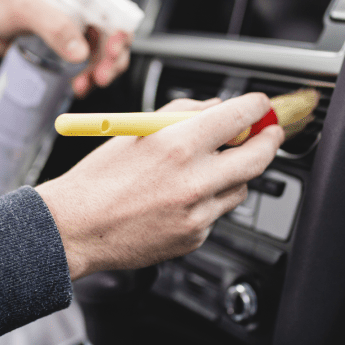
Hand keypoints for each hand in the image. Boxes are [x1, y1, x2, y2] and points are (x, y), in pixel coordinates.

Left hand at [0, 0, 130, 97]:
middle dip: (111, 60)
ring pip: (97, 57)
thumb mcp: (24, 6)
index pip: (112, 12)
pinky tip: (77, 86)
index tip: (112, 51)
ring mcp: (69, 33)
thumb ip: (54, 26)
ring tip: (84, 86)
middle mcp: (78, 12)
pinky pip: (80, 67)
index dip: (119, 33)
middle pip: (111, 38)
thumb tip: (80, 52)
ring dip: (98, 73)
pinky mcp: (58, 52)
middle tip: (101, 77)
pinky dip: (83, 78)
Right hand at [36, 93, 284, 279]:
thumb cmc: (99, 180)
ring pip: (240, 188)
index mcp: (177, 146)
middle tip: (269, 134)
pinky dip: (207, 202)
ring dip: (233, 174)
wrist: (76, 229)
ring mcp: (197, 214)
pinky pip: (216, 213)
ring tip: (203, 170)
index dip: (257, 108)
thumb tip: (216, 108)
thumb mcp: (136, 132)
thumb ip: (181, 114)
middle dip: (269, 141)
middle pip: (258, 158)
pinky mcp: (194, 238)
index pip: (239, 118)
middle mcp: (193, 181)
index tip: (260, 106)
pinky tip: (178, 199)